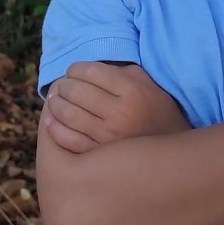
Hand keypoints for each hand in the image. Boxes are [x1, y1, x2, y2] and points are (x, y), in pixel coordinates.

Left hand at [44, 61, 190, 153]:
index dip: (77, 68)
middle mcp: (120, 113)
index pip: (93, 71)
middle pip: (77, 91)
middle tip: (62, 85)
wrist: (172, 157)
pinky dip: (55, 128)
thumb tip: (93, 67)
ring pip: (69, 114)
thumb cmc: (158, 114)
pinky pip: (68, 140)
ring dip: (56, 104)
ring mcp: (108, 137)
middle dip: (64, 85)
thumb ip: (124, 73)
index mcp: (133, 91)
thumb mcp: (149, 86)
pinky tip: (52, 121)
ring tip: (55, 100)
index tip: (73, 70)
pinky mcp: (100, 157)